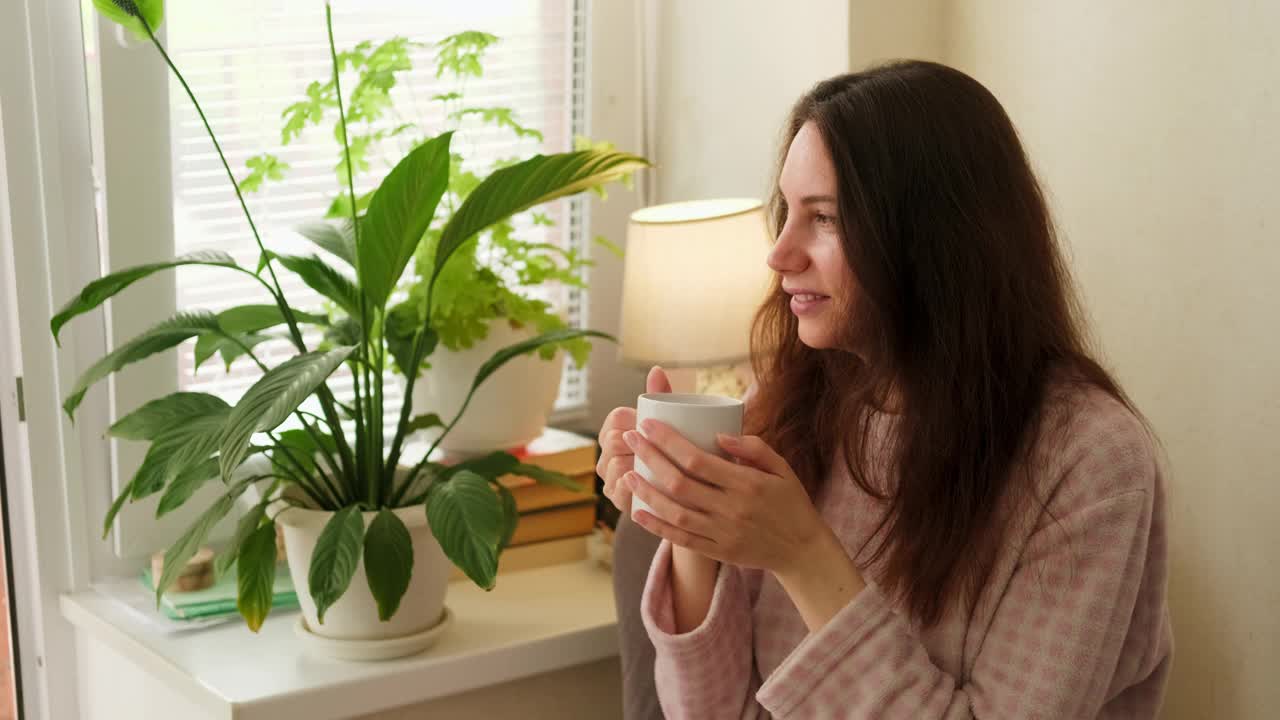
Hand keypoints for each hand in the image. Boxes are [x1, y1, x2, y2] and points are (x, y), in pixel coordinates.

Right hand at [597, 366, 671, 515]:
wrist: (683, 489)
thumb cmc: (674, 448)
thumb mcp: (670, 423)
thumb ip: (662, 396)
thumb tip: (657, 369)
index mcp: (615, 428)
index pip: (617, 417)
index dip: (637, 420)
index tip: (658, 426)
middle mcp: (606, 452)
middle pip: (614, 440)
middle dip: (638, 444)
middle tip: (667, 447)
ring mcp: (609, 476)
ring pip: (616, 465)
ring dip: (637, 465)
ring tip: (663, 465)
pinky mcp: (616, 498)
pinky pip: (619, 489)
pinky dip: (634, 487)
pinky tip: (651, 486)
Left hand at [621, 420, 826, 575]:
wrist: (802, 551)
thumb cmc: (790, 502)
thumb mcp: (782, 468)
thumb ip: (754, 447)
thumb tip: (719, 434)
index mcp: (746, 484)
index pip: (696, 460)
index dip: (667, 442)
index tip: (647, 425)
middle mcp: (731, 509)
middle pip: (679, 482)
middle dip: (649, 458)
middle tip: (630, 438)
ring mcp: (722, 533)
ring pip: (674, 512)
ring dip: (646, 491)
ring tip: (627, 473)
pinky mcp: (717, 551)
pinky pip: (680, 539)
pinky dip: (656, 526)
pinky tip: (638, 511)